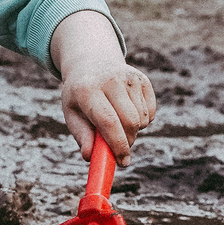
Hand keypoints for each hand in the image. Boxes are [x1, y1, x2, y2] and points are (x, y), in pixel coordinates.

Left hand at [49, 10, 155, 162]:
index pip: (108, 122)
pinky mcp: (142, 80)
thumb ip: (82, 135)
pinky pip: (151, 112)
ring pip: (142, 119)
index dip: (118, 145)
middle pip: (130, 122)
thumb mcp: (72, 113)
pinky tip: (128, 110)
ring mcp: (129, 78)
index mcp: (88, 90)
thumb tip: (90, 157)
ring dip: (134, 130)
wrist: (91, 62)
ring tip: (118, 122)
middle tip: (120, 149)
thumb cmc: (80, 95)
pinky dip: (143, 120)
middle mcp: (111, 81)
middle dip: (127, 142)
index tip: (122, 162)